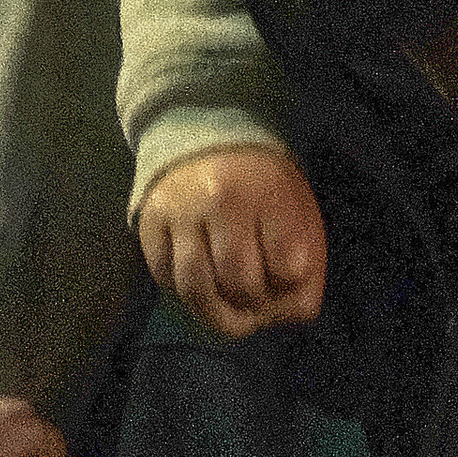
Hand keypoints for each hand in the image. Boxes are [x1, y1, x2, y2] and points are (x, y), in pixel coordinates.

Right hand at [136, 144, 327, 338]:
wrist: (209, 139)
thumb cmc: (263, 187)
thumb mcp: (299, 213)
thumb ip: (309, 266)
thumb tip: (296, 316)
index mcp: (269, 193)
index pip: (286, 267)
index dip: (289, 285)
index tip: (287, 278)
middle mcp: (220, 200)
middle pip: (240, 282)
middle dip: (254, 305)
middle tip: (258, 303)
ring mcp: (179, 212)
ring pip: (195, 288)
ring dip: (216, 314)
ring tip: (231, 313)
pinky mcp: (148, 223)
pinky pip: (164, 279)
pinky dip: (185, 296)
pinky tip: (203, 288)